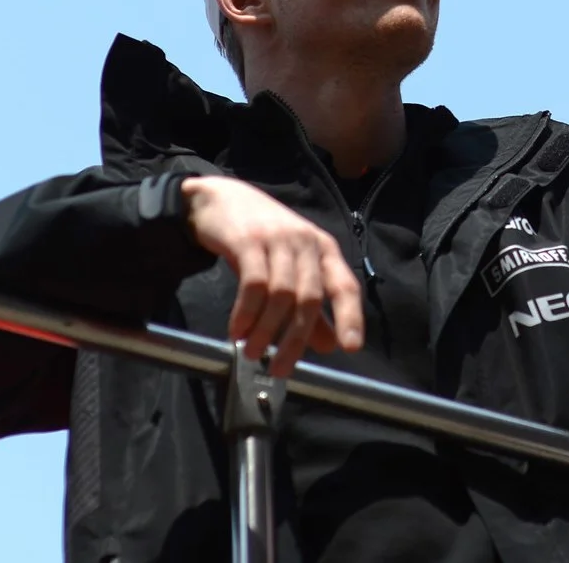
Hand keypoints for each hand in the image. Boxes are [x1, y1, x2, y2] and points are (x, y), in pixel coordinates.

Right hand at [182, 176, 363, 376]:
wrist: (218, 199)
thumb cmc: (260, 238)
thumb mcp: (289, 269)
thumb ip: (310, 307)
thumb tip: (330, 345)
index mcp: (325, 250)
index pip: (345, 285)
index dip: (350, 316)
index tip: (349, 348)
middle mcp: (306, 243)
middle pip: (310, 298)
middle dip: (296, 339)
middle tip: (280, 368)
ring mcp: (278, 239)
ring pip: (282, 294)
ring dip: (267, 330)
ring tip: (253, 352)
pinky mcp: (249, 240)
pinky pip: (254, 284)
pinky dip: (246, 312)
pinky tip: (237, 331)